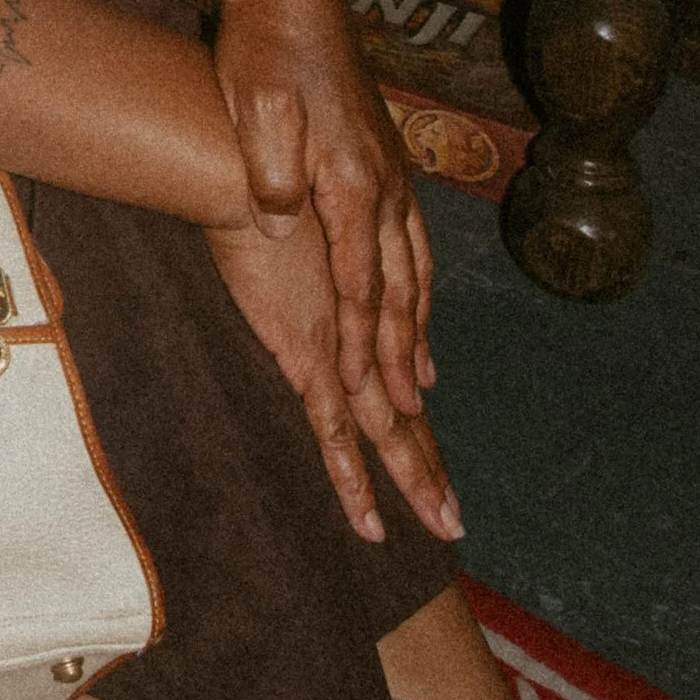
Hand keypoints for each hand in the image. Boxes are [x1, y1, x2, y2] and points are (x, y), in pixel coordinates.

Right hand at [204, 201, 463, 550]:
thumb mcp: (286, 228)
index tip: (433, 460)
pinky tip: (370, 525)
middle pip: (403, 418)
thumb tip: (294, 257)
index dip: (414, 423)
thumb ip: (299, 255)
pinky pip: (335, 436)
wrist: (244, 171)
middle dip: (429, 470)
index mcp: (354, 312)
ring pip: (386, 435)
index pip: (392, 381)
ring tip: (446, 528)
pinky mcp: (306, 357)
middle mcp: (357, 336)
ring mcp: (337, 350)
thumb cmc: (259, 186)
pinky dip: (352, 482)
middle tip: (455, 519)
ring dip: (417, 482)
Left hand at [210, 0, 433, 416]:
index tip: (360, 398)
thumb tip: (282, 222)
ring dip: (418, 327)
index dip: (362, 343)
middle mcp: (383, 179)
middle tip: (408, 420)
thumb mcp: (254, 104)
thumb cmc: (261, 47)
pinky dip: (418, 282)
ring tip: (422, 382)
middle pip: (398, 286)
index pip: (360, 281)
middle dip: (402, 356)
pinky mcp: (385, 156)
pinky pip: (411, 238)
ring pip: (414, 266)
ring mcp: (390, 168)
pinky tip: (418, 300)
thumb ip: (270, 168)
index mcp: (351, 174)